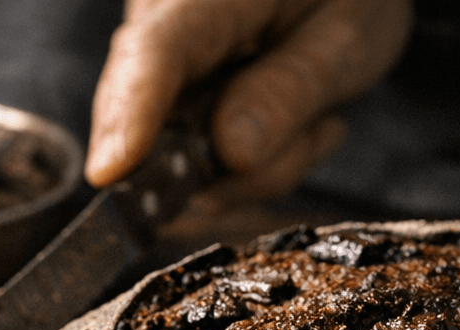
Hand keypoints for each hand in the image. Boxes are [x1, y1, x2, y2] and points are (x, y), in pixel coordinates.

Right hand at [86, 0, 411, 206]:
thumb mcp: (348, 34)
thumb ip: (291, 90)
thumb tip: (231, 155)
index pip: (153, 53)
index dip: (131, 117)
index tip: (111, 173)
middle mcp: (162, 27)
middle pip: (151, 120)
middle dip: (225, 162)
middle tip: (317, 128)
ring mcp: (163, 74)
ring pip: (180, 161)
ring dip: (256, 168)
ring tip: (317, 117)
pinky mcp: (174, 108)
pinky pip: (199, 168)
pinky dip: (255, 166)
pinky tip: (296, 123)